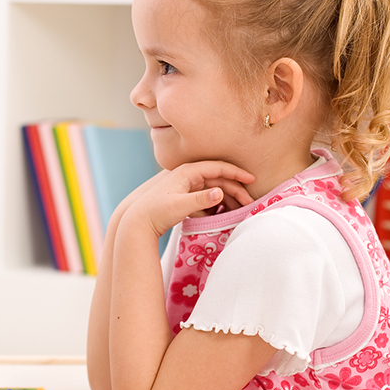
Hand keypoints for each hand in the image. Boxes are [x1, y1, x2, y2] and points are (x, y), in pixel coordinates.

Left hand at [117, 161, 255, 239]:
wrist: (138, 221)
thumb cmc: (157, 212)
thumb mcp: (180, 206)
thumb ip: (201, 199)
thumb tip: (221, 193)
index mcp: (188, 172)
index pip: (218, 167)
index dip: (236, 173)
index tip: (251, 180)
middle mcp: (188, 175)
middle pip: (218, 178)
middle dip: (235, 189)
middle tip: (249, 202)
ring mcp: (186, 185)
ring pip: (213, 188)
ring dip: (228, 198)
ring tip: (240, 210)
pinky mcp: (184, 196)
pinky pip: (206, 197)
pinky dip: (216, 204)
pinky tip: (223, 214)